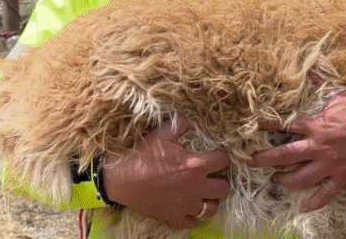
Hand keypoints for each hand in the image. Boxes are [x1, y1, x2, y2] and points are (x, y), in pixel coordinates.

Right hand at [101, 115, 230, 228]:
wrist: (120, 180)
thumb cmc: (142, 155)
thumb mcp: (162, 133)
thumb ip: (182, 125)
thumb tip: (194, 124)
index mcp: (195, 166)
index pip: (223, 161)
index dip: (221, 157)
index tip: (214, 156)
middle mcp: (195, 188)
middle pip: (224, 189)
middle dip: (220, 180)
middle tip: (210, 175)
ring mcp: (185, 206)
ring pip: (212, 209)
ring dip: (210, 200)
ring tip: (202, 192)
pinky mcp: (174, 217)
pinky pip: (193, 222)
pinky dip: (192, 214)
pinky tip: (186, 205)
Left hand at [250, 90, 345, 211]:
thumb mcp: (342, 94)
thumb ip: (322, 83)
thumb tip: (309, 68)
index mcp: (317, 126)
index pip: (285, 126)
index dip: (266, 125)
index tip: (252, 126)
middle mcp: (319, 147)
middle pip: (285, 155)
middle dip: (265, 159)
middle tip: (251, 160)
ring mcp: (330, 165)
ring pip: (301, 178)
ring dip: (284, 180)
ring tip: (275, 179)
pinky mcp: (342, 178)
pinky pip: (325, 194)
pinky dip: (313, 202)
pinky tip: (303, 207)